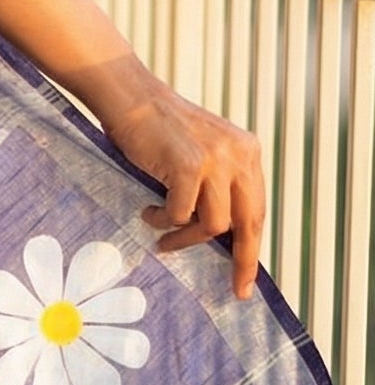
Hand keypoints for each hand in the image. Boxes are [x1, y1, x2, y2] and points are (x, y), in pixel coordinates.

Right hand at [90, 74, 265, 301]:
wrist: (129, 96)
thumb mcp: (200, 154)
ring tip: (162, 234)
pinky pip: (181, 214)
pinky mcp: (189, 165)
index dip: (252, 247)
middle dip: (242, 261)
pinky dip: (162, 220)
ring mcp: (216, 159)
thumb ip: (217, 185)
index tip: (246, 279)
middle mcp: (239, 154)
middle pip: (249, 222)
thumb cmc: (156, 131)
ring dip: (184, 237)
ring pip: (213, 224)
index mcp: (246, 151)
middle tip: (235, 288)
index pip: (257, 209)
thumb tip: (222, 237)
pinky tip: (147, 210)